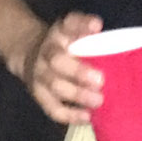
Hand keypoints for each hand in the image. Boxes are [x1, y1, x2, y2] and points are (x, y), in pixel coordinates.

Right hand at [20, 10, 105, 124]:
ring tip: (98, 101)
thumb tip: (112, 38)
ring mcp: (40, 73)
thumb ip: (91, 35)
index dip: (82, 24)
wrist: (30, 53)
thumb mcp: (74, 32)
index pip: (69, 23)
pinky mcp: (38, 94)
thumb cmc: (65, 45)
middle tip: (101, 80)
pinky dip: (69, 115)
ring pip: (54, 85)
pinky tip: (87, 117)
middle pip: (57, 60)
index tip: (97, 26)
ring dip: (77, 94)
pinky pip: (52, 107)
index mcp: (60, 31)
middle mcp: (47, 50)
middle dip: (78, 71)